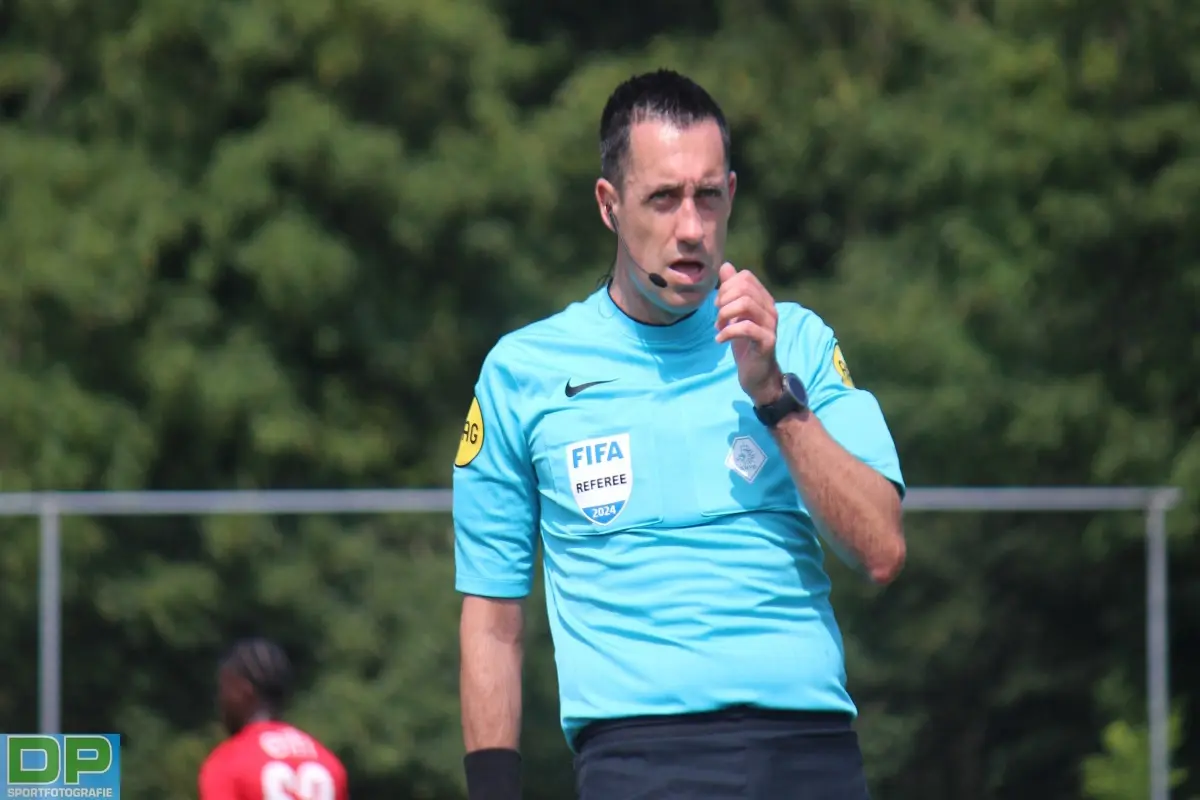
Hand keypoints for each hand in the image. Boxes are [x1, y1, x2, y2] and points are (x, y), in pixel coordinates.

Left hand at [714, 262, 782, 405]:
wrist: (757, 374)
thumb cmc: (745, 344)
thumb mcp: (734, 314)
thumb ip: (731, 291)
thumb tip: (726, 266)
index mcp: (763, 299)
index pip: (745, 277)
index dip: (726, 287)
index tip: (718, 305)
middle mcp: (770, 309)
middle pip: (744, 288)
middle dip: (723, 300)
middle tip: (717, 317)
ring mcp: (770, 325)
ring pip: (746, 304)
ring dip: (725, 314)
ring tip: (718, 327)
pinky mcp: (767, 341)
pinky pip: (746, 327)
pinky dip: (728, 332)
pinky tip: (720, 340)